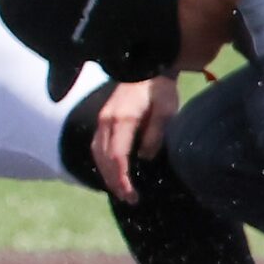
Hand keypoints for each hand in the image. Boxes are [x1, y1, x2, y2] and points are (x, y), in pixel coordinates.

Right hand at [89, 76, 178, 202]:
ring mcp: (103, 118)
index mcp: (122, 119)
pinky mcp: (104, 117)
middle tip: (130, 198)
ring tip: (121, 190)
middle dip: (114, 181)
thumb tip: (144, 157)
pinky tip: (112, 171)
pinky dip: (103, 162)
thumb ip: (155, 135)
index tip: (132, 194)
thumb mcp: (166, 111)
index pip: (116, 156)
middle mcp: (107, 120)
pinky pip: (97, 145)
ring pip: (97, 152)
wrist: (149, 65)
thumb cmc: (161, 89)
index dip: (122, 178)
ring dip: (107, 174)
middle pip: (103, 158)